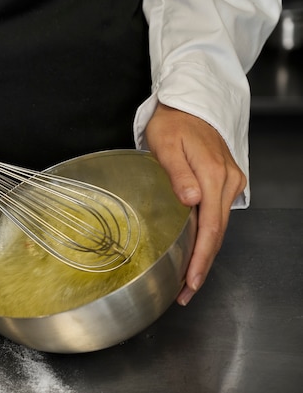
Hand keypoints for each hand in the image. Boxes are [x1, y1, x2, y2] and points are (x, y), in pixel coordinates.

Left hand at [145, 103, 245, 305]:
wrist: (186, 103)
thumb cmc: (171, 123)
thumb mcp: (166, 144)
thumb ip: (178, 173)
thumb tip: (192, 200)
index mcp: (212, 174)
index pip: (210, 226)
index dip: (201, 257)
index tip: (192, 280)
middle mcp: (227, 180)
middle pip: (217, 232)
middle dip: (202, 264)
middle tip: (185, 292)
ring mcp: (229, 181)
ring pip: (219, 226)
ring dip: (205, 253)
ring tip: (188, 279)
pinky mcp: (224, 181)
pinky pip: (218, 215)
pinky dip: (207, 236)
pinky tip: (195, 250)